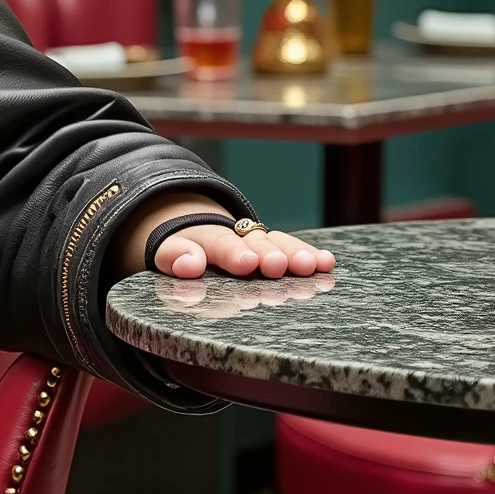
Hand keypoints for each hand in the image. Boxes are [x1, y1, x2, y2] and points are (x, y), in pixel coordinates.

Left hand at [122, 191, 334, 279]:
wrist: (191, 226)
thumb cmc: (180, 251)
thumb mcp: (167, 253)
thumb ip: (175, 257)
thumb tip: (188, 264)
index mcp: (204, 237)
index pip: (218, 243)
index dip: (233, 253)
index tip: (246, 262)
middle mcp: (236, 235)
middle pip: (253, 242)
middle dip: (267, 253)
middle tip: (278, 265)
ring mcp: (257, 240)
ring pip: (277, 243)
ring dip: (295, 254)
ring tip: (312, 266)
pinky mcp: (274, 246)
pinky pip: (291, 248)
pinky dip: (309, 254)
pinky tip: (326, 262)